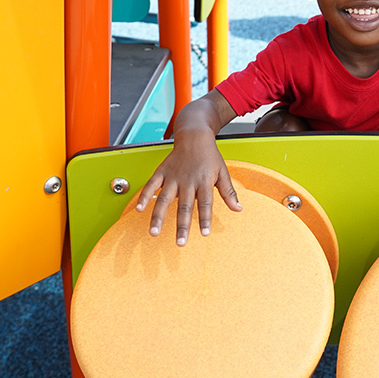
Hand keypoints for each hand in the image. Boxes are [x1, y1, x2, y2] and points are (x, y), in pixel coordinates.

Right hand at [135, 128, 241, 244]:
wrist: (194, 135)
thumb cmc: (210, 156)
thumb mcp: (223, 172)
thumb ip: (228, 192)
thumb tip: (238, 209)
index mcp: (204, 181)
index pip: (205, 204)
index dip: (205, 219)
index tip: (204, 234)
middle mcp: (188, 180)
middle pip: (185, 206)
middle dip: (182, 226)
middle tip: (180, 243)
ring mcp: (173, 176)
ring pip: (165, 199)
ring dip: (159, 217)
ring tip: (154, 232)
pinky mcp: (162, 172)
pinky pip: (151, 185)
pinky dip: (145, 196)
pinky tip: (139, 209)